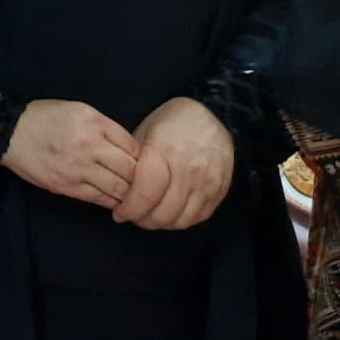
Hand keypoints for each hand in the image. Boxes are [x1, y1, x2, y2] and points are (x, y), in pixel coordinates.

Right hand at [1, 99, 138, 209]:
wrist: (10, 132)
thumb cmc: (45, 118)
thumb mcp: (78, 111)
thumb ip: (105, 128)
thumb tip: (131, 152)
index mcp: (94, 122)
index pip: (134, 146)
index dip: (144, 158)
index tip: (145, 165)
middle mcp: (89, 145)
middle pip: (131, 169)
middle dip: (142, 179)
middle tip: (146, 185)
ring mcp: (78, 168)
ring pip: (119, 189)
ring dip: (130, 195)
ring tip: (135, 196)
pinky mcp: (67, 186)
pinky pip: (100, 199)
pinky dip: (112, 201)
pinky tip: (116, 201)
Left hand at [112, 97, 233, 229]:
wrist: (211, 115)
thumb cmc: (169, 122)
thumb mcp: (144, 133)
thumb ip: (134, 164)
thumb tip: (120, 193)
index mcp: (164, 152)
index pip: (145, 194)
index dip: (129, 209)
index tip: (119, 213)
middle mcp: (188, 170)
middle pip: (163, 212)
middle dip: (143, 220)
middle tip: (132, 216)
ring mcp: (207, 182)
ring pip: (181, 220)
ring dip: (161, 224)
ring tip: (149, 217)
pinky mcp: (220, 190)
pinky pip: (199, 217)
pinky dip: (181, 221)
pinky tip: (169, 214)